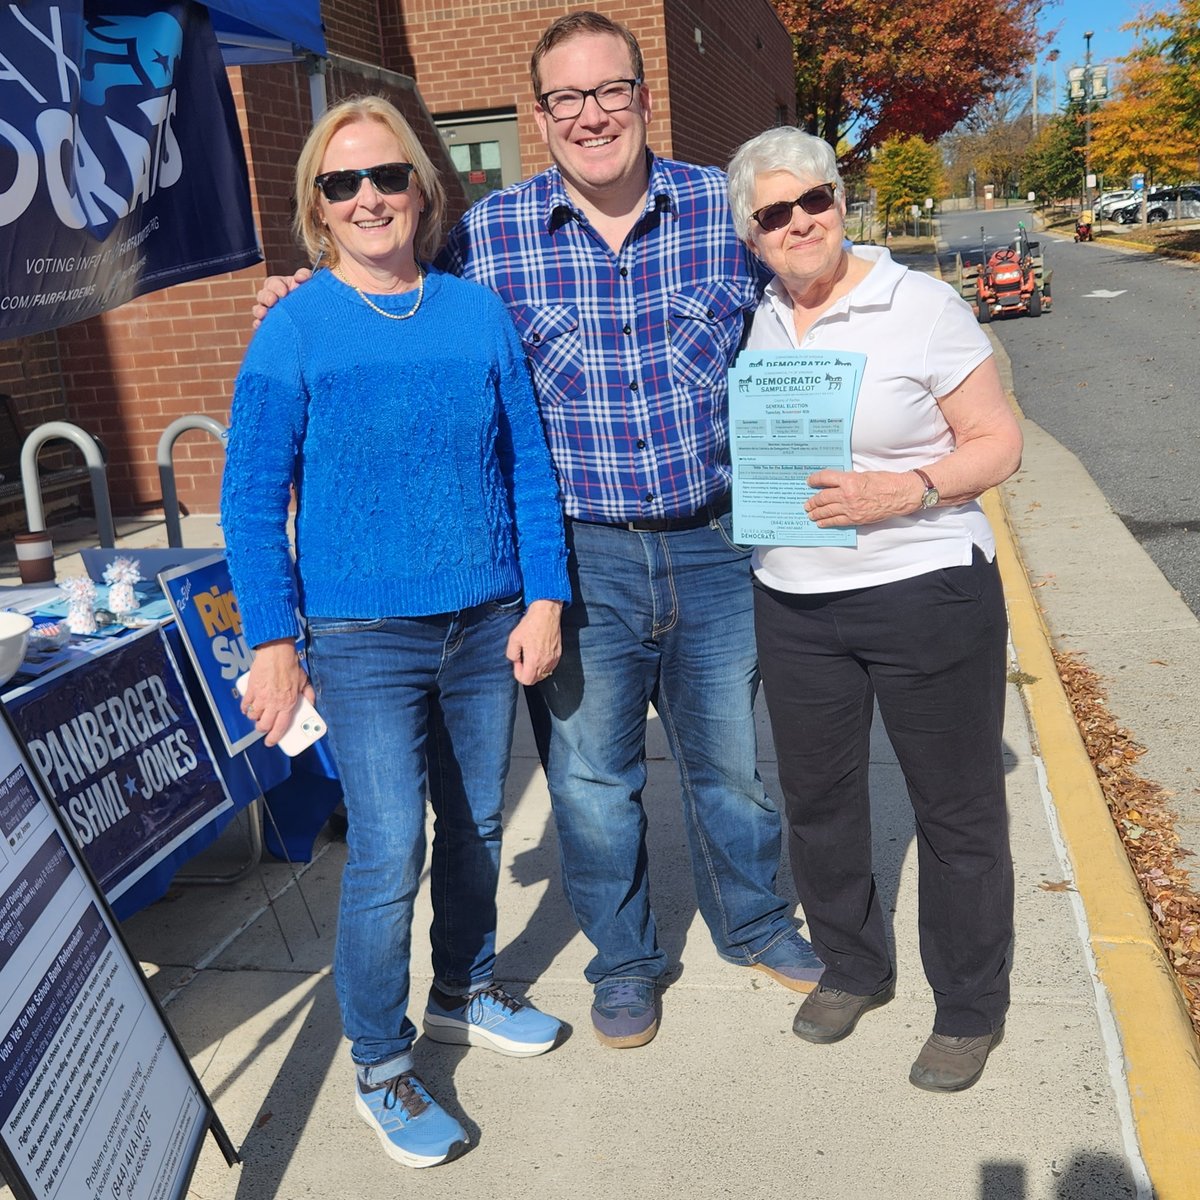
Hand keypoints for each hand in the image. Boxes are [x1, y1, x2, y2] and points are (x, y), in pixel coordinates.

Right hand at [240, 639, 315, 747]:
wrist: (276, 652)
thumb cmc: (291, 666)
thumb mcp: (305, 681)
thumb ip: (309, 695)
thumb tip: (311, 704)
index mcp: (288, 703)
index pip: (280, 727)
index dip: (274, 737)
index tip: (271, 742)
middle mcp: (273, 703)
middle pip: (264, 725)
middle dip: (262, 729)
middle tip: (263, 728)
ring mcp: (260, 697)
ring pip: (253, 716)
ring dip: (254, 718)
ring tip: (257, 715)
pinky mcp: (251, 690)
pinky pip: (245, 705)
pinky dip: (245, 708)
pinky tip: (248, 707)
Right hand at [252, 267, 312, 327]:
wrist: (312, 315)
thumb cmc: (308, 296)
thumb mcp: (308, 283)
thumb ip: (305, 275)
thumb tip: (299, 277)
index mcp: (279, 285)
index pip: (272, 283)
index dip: (276, 287)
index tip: (284, 292)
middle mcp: (271, 298)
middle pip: (262, 295)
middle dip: (266, 297)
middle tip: (273, 301)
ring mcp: (269, 312)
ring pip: (258, 309)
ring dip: (259, 311)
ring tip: (263, 313)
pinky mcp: (268, 324)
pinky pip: (259, 324)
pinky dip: (258, 324)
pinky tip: (260, 324)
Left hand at [505, 599, 562, 685]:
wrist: (546, 614)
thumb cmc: (531, 624)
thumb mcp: (514, 639)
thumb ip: (511, 654)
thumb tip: (515, 661)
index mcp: (534, 660)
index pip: (526, 680)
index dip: (518, 673)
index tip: (518, 662)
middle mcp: (546, 662)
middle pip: (535, 679)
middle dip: (526, 672)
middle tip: (523, 658)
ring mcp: (554, 659)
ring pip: (543, 674)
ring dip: (535, 669)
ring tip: (531, 654)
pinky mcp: (558, 654)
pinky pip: (550, 666)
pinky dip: (543, 664)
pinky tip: (539, 652)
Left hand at [805, 468, 921, 526]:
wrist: (900, 495)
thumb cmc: (885, 482)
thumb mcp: (863, 475)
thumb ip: (848, 479)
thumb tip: (835, 484)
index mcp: (849, 480)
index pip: (825, 479)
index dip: (814, 480)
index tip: (809, 482)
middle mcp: (847, 495)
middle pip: (823, 497)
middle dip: (813, 501)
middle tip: (807, 503)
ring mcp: (851, 508)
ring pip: (827, 511)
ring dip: (816, 513)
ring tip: (810, 514)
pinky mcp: (856, 518)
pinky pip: (837, 521)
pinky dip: (827, 522)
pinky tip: (821, 523)